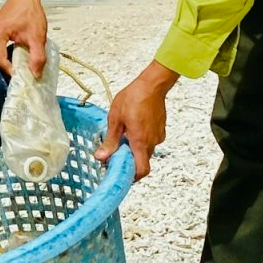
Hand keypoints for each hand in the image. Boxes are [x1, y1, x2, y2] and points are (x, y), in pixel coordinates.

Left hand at [98, 61, 178, 179]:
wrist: (152, 84)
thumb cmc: (134, 97)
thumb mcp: (115, 119)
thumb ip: (110, 141)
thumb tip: (101, 157)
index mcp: (140, 141)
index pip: (141, 170)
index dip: (133, 177)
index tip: (121, 175)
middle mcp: (152, 142)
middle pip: (142, 161)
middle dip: (130, 161)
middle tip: (117, 154)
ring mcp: (158, 136)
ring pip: (146, 151)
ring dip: (135, 149)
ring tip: (124, 136)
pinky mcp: (161, 129)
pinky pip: (151, 141)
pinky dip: (142, 141)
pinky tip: (133, 128)